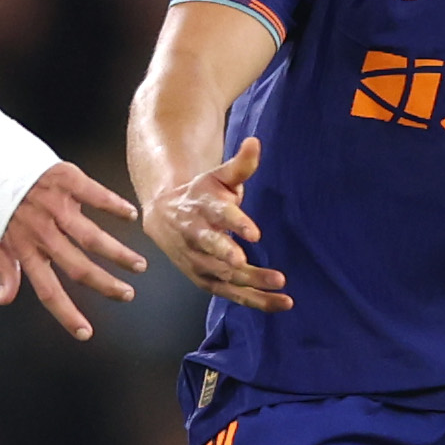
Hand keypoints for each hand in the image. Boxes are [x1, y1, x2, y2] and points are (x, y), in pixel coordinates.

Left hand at [0, 162, 147, 341]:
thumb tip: (5, 301)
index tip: (86, 334)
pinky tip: (131, 216)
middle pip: (78, 268)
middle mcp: (40, 231)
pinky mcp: (66, 178)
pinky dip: (115, 206)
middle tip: (127, 295)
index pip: (47, 290)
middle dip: (106, 286)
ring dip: (119, 254)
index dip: (66, 315)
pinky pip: (97, 196)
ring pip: (93, 237)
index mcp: (22, 248)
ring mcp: (54, 204)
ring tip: (139, 266)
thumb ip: (3, 267)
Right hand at [144, 136, 290, 312]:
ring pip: (225, 277)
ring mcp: (199, 261)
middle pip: (215, 250)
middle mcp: (197, 237)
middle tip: (252, 265)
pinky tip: (278, 303)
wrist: (163, 216)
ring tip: (282, 289)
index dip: (236, 224)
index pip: (220, 216)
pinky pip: (230, 293)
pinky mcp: (204, 279)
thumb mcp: (217, 176)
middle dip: (232, 259)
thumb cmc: (199, 195)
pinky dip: (253, 300)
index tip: (254, 233)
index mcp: (202, 208)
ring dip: (252, 285)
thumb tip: (255, 142)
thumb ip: (240, 165)